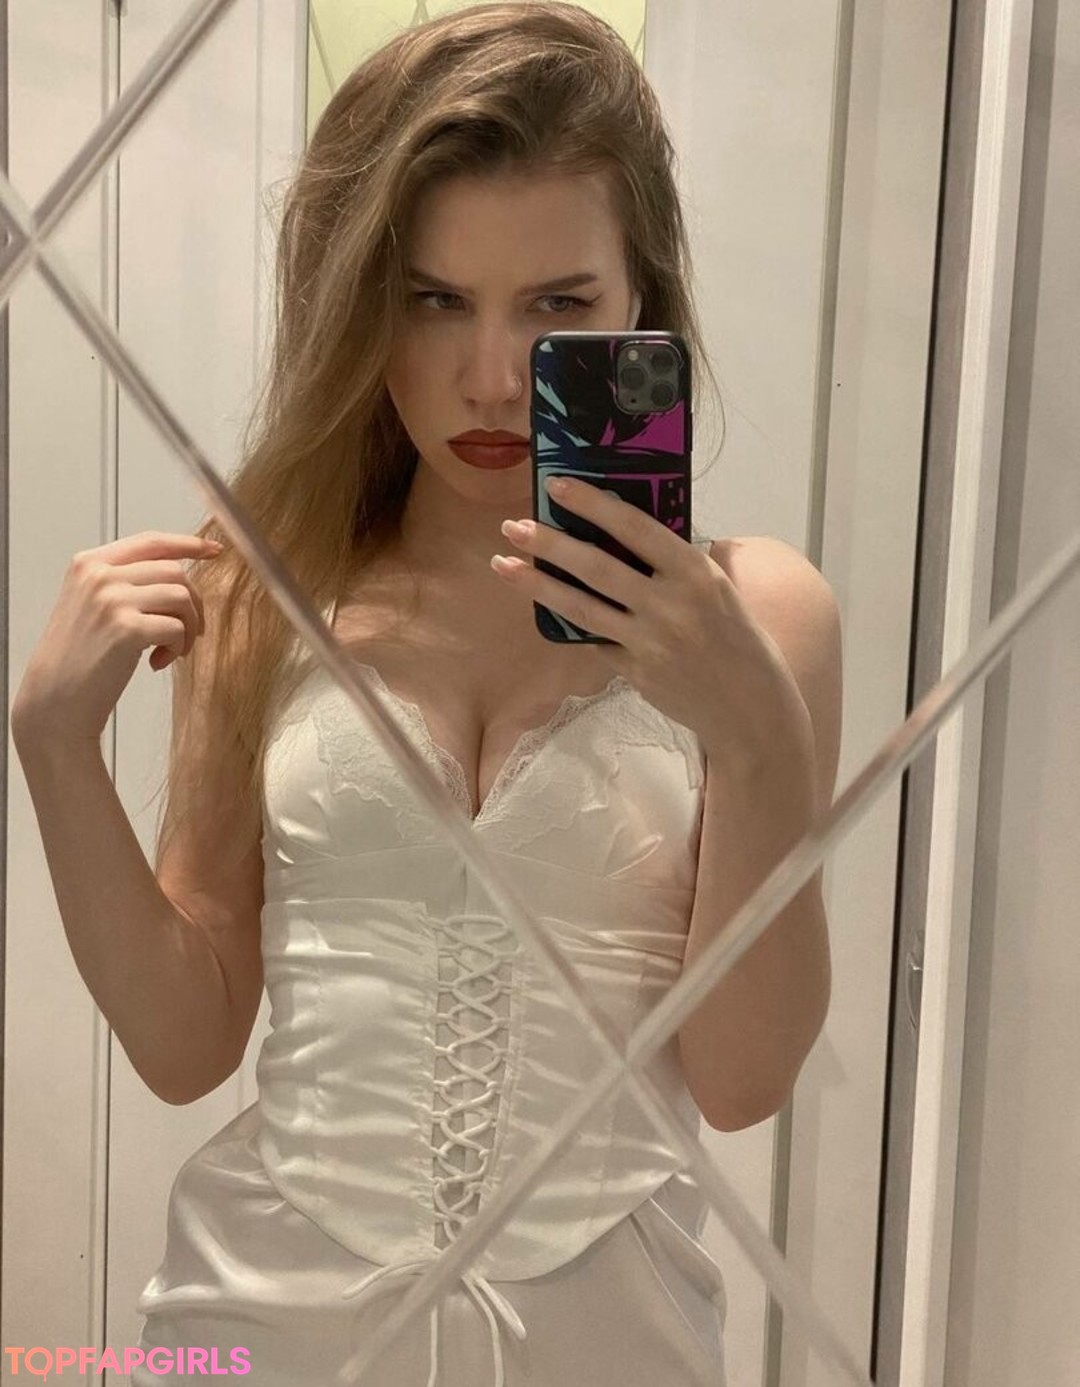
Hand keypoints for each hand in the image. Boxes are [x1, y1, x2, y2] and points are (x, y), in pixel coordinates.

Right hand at [10, 531, 224, 747]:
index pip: (150, 542)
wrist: (55, 700)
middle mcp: (99, 575)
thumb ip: (124, 582)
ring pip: (181, 597)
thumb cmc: (78, 658)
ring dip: (187, 627)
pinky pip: (177, 628)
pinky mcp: (126, 628)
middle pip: (173, 572)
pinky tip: (156, 663)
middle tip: (188, 633)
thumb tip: (177, 575)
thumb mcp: (92, 605)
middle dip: (192, 603)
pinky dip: (177, 648)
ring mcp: (112, 599)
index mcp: (89, 564)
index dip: (187, 544)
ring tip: (170, 651)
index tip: (213, 550)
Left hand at [492, 476, 812, 771]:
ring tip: (503, 564)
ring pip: (581, 607)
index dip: (593, 504)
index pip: (635, 527)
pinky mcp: (634, 671)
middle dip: (549, 543)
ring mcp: (649, 641)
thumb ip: (674, 563)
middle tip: (513, 526)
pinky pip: (594, 639)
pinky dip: (570, 621)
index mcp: (694, 571)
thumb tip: (624, 531)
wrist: (747, 704)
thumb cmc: (735, 636)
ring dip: (537, 584)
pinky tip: (545, 604)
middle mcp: (669, 604)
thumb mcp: (716, 587)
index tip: (557, 486)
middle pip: (597, 567)